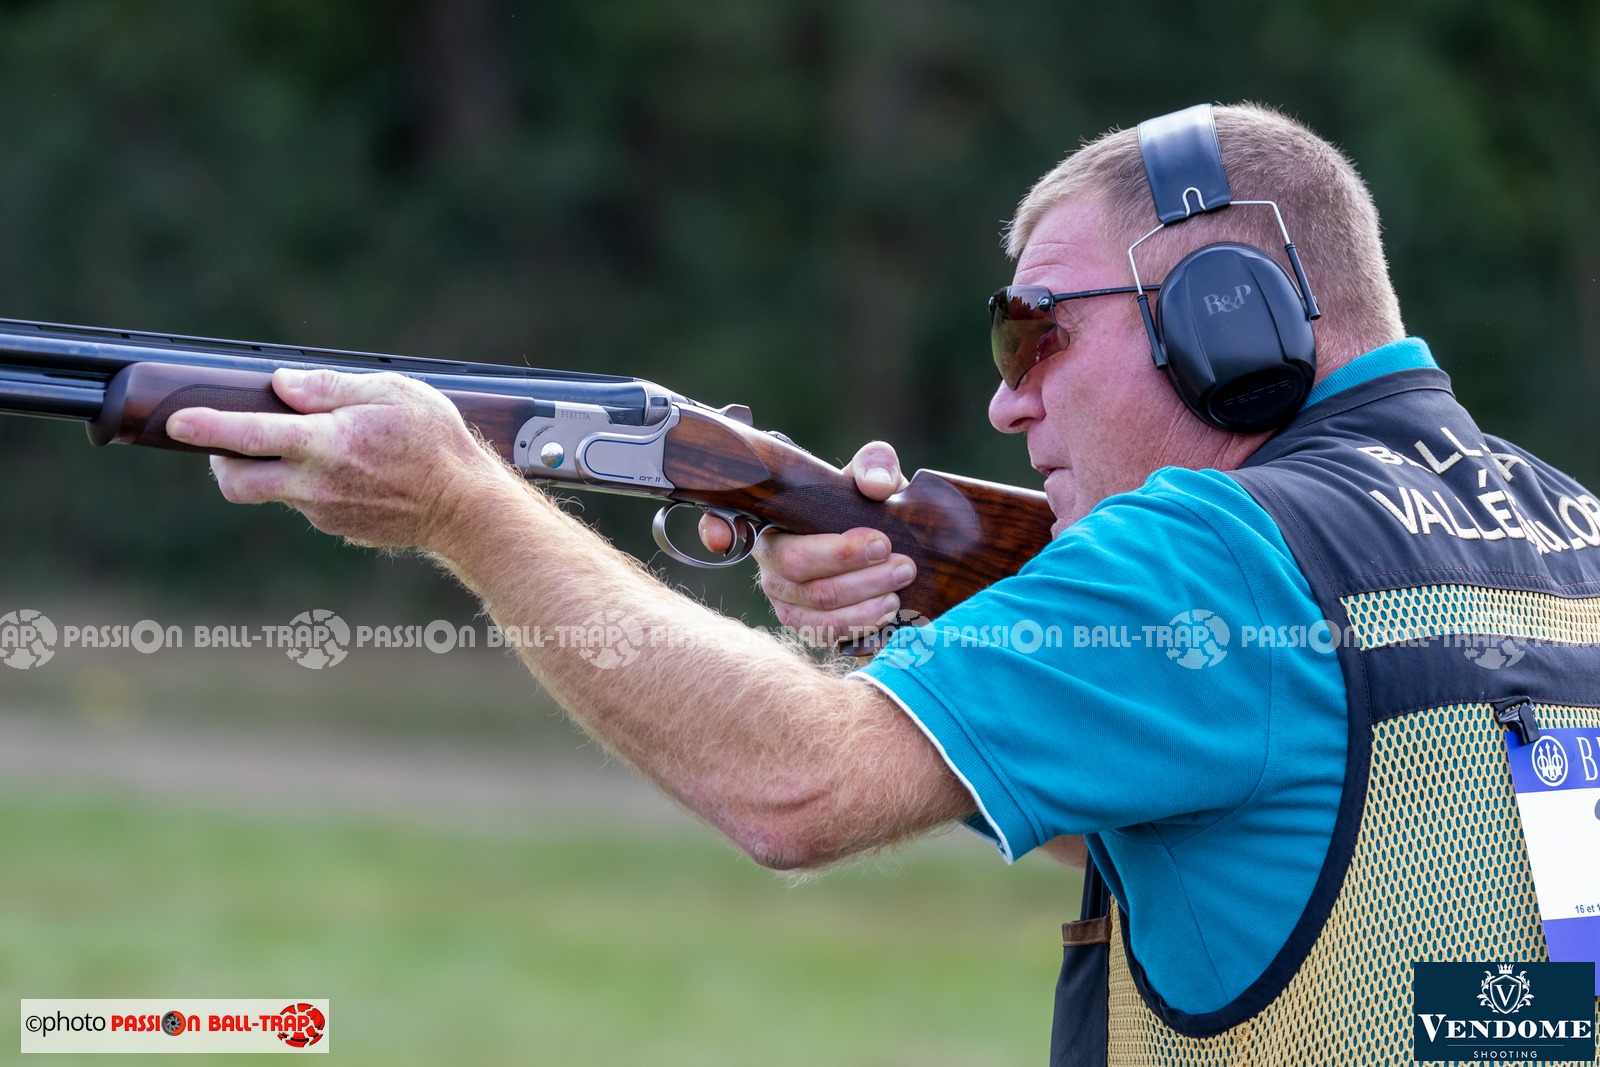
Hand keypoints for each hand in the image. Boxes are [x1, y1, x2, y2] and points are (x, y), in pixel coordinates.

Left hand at [165, 368, 515, 549]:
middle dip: (220, 461)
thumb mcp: (393, 393)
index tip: (176, 421)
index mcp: (325, 443)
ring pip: (274, 491)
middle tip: (234, 441)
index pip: (248, 435)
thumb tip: (282, 385)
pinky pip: (307, 504)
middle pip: (236, 481)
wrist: (466, 510)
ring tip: (322, 449)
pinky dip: (312, 486)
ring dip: (277, 470)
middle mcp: (315, 484)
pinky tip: (353, 474)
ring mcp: (323, 512)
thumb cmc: (436, 444)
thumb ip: (331, 387)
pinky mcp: (337, 528)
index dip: (205, 428)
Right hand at [700, 441, 917, 644]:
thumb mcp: (871, 477)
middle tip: (895, 555)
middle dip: (849, 565)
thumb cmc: (865, 507)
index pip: (737, 529)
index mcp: (770, 526)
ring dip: (864, 600)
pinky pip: (832, 636)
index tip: (793, 535)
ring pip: (819, 611)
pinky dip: (864, 625)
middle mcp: (771, 570)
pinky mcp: (812, 630)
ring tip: (899, 583)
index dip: (726, 531)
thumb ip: (874, 466)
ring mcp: (789, 605)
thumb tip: (876, 485)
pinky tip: (890, 608)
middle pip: (799, 574)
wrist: (890, 548)